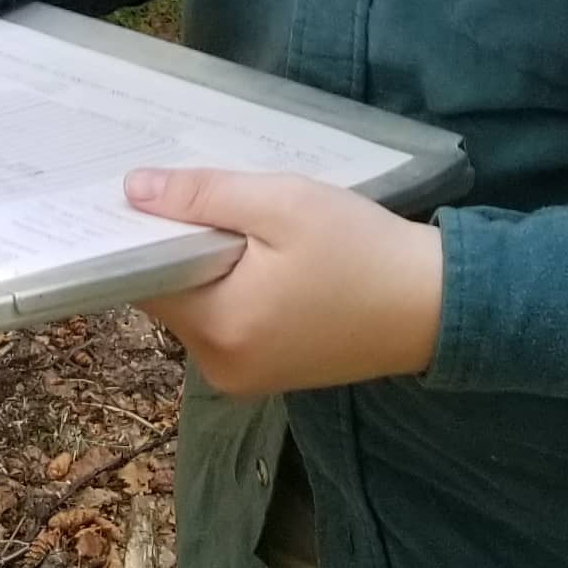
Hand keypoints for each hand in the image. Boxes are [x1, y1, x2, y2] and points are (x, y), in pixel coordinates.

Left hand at [125, 171, 444, 396]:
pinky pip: (229, 324)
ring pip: (200, 309)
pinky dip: (234, 290)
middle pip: (171, 296)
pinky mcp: (271, 374)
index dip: (140, 233)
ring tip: (231, 219)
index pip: (144, 277)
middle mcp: (220, 366)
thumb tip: (131, 190)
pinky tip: (257, 256)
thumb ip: (203, 197)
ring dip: (208, 267)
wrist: (435, 305)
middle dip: (178, 246)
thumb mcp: (283, 204)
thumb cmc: (361, 249)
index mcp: (218, 328)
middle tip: (194, 193)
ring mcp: (245, 377)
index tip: (140, 192)